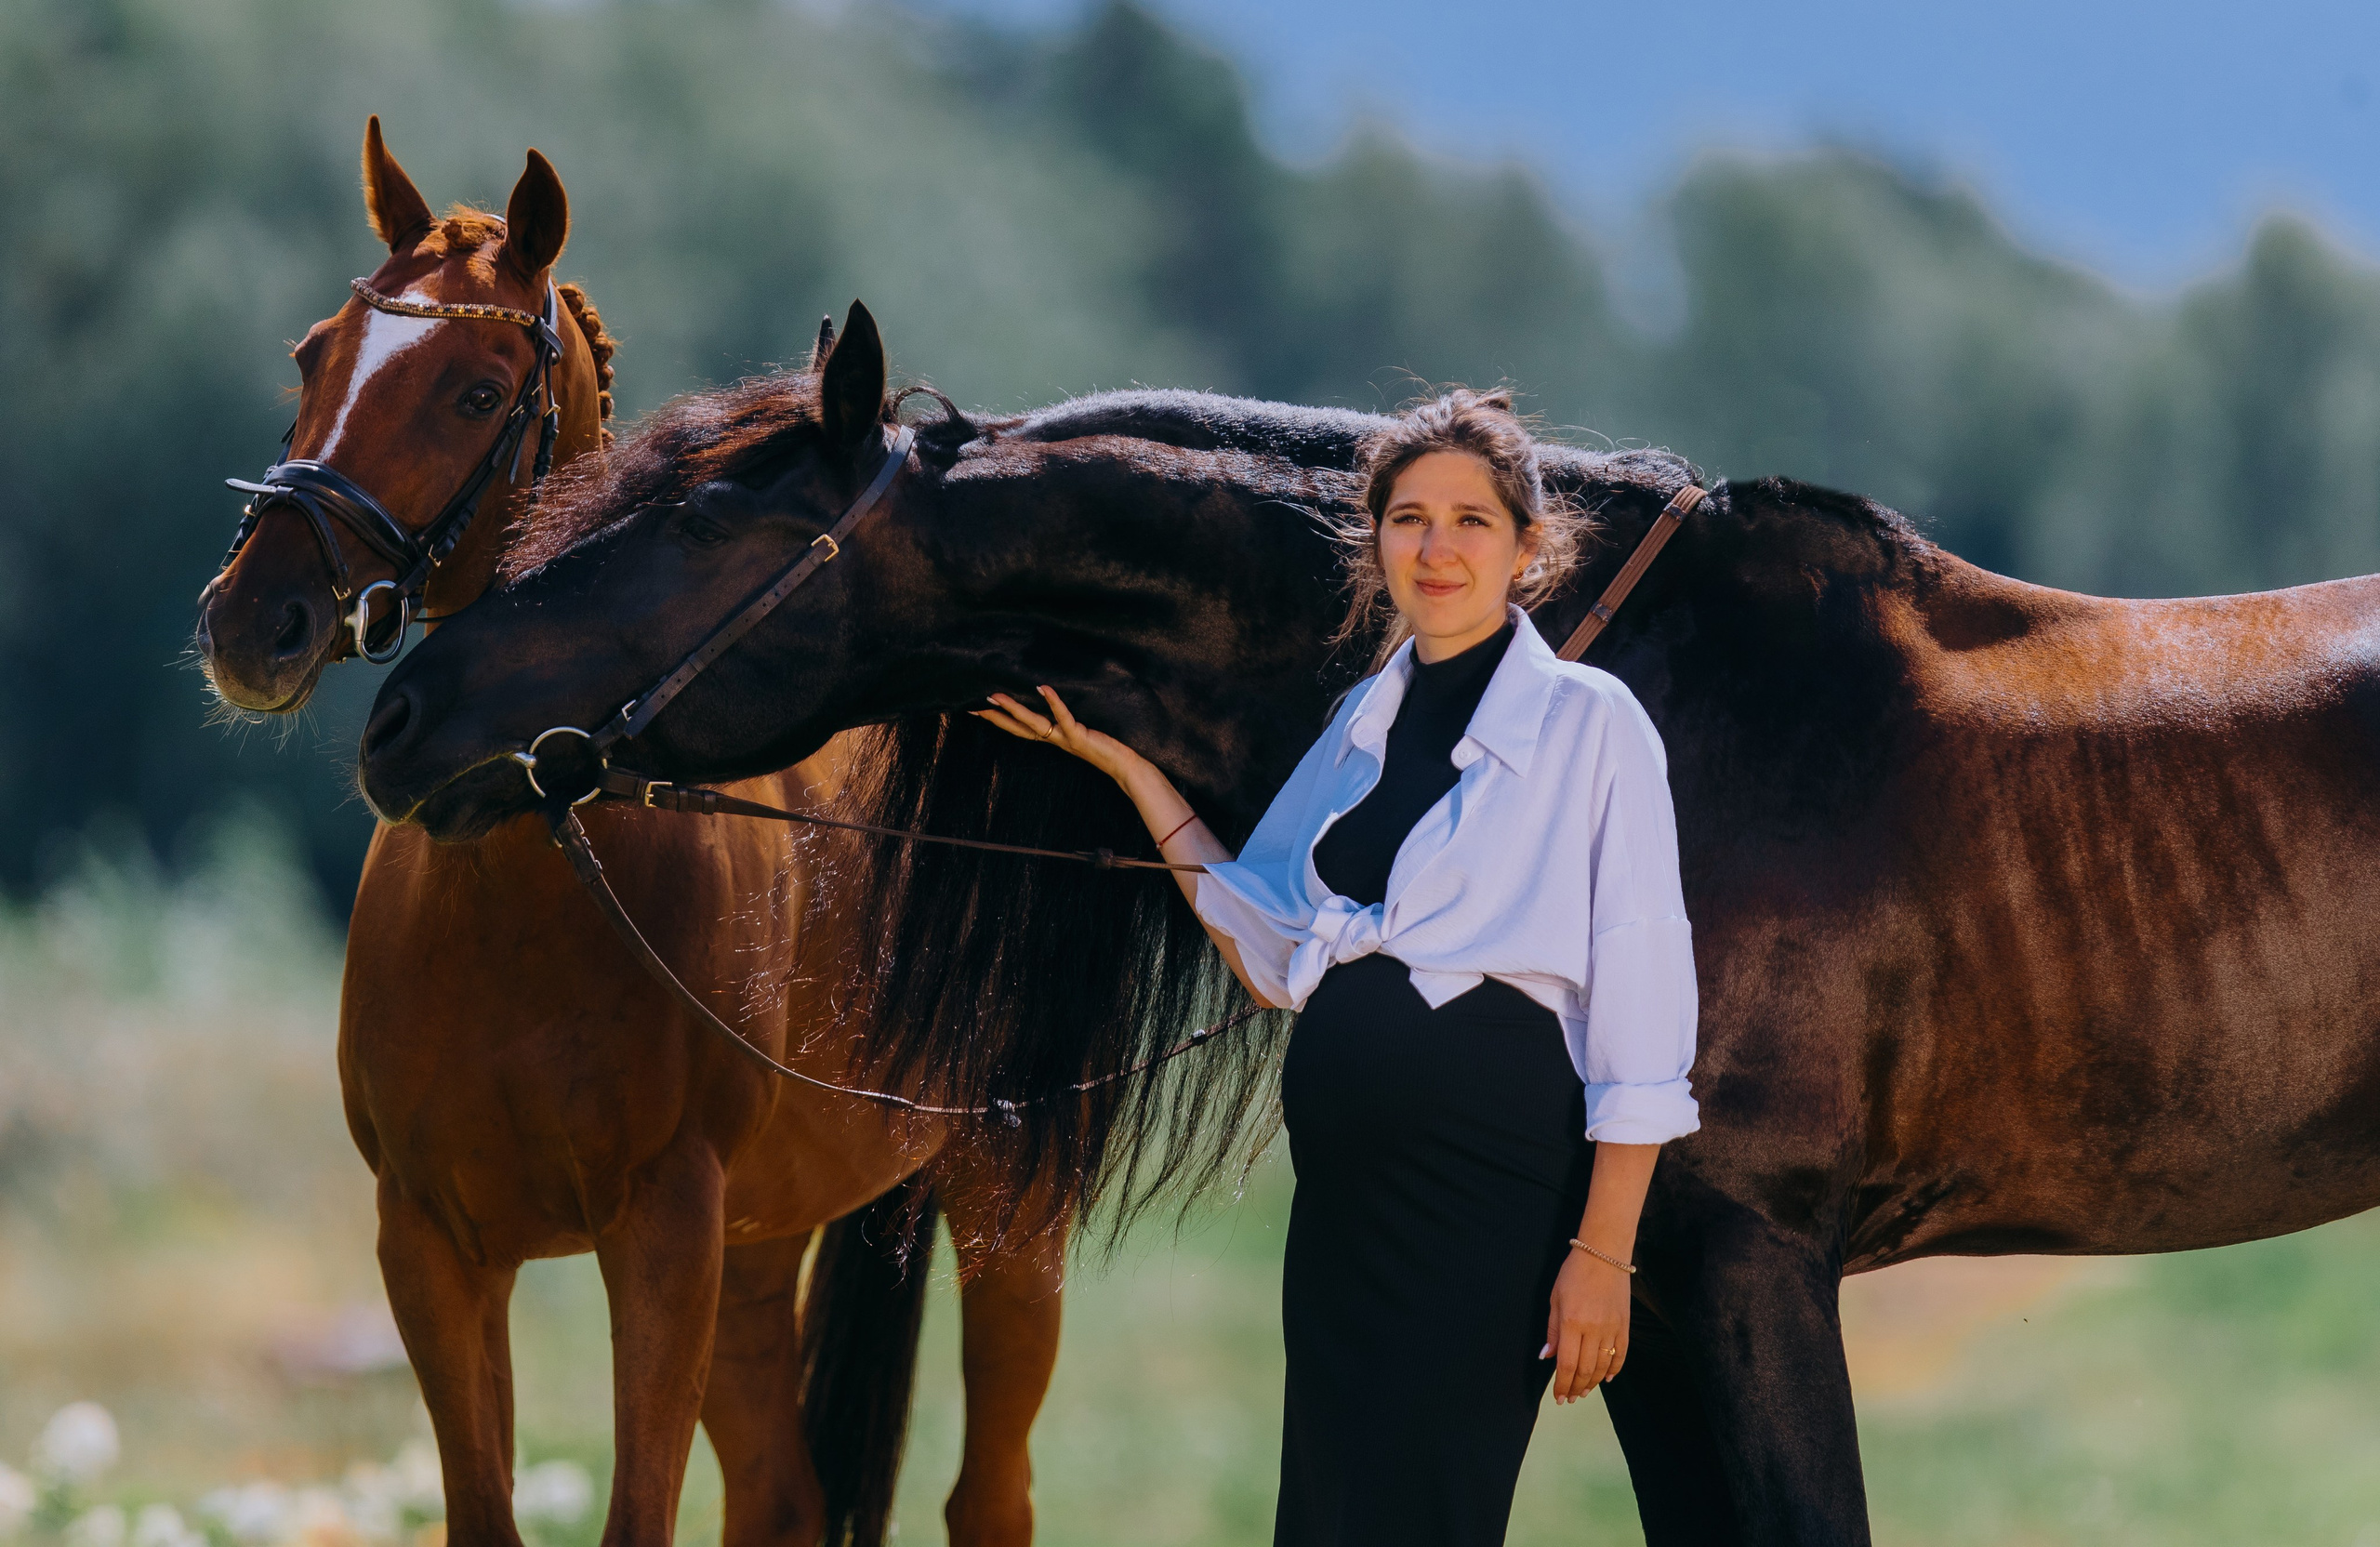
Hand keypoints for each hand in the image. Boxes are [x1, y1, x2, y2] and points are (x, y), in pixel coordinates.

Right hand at [974, 686, 1149, 785]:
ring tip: (995, 695)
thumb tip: (1054, 705)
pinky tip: (1043, 688)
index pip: (1019, 728)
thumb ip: (1066, 723)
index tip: (977, 709)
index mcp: (1052, 738)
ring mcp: (1065, 738)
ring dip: (1014, 709)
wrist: (1125, 767)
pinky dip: (1054, 703)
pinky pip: (1064, 717)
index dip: (998, 720)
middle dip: (995, 716)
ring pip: (1033, 723)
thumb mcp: (1081, 733)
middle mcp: (1054, 740)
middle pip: (1018, 727)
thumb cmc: (1106, 749)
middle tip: (972, 704)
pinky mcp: (1079, 736)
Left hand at [1542, 1245, 1630, 1402]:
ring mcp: (1611, 1329)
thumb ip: (1552, 1331)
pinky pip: (1621, 1354)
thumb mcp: (1555, 1299)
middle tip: (1570, 1398)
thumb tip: (1546, 1357)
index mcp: (1571, 1323)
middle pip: (1584, 1369)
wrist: (1604, 1255)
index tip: (1558, 1397)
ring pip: (1602, 1366)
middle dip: (1576, 1387)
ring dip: (1592, 1382)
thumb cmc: (1574, 1274)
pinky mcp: (1625, 1325)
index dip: (1561, 1384)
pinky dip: (1614, 1369)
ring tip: (1584, 1391)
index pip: (1566, 1365)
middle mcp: (1592, 1330)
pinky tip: (1606, 1378)